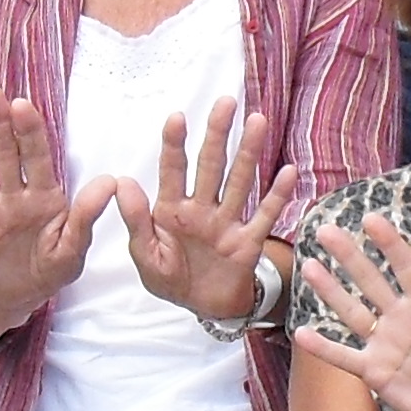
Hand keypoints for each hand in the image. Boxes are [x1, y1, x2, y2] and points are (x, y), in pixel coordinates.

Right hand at [0, 87, 111, 332]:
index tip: (22, 105)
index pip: (38, 158)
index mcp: (44, 197)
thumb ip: (86, 216)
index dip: (30, 132)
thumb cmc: (53, 267)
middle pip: (4, 156)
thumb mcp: (74, 248)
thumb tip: (111, 182)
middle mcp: (13, 197)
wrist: (21, 298)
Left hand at [114, 99, 299, 323]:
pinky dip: (277, 195)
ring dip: (249, 152)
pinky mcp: (248, 241)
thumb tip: (122, 182)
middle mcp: (202, 208)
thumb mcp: (145, 255)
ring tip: (257, 121)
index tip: (177, 117)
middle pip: (211, 165)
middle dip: (218, 134)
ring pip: (239, 181)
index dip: (174, 145)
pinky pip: (264, 215)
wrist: (202, 308)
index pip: (173, 171)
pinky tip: (288, 171)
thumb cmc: (170, 278)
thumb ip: (136, 220)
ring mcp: (227, 222)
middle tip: (226, 102)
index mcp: (172, 210)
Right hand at [293, 214, 410, 410]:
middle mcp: (402, 318)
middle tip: (326, 230)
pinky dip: (324, 347)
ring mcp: (385, 344)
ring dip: (331, 290)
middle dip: (350, 257)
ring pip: (353, 311)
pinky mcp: (375, 371)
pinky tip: (300, 334)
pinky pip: (345, 357)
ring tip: (309, 267)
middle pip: (372, 281)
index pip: (408, 267)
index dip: (390, 244)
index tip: (372, 221)